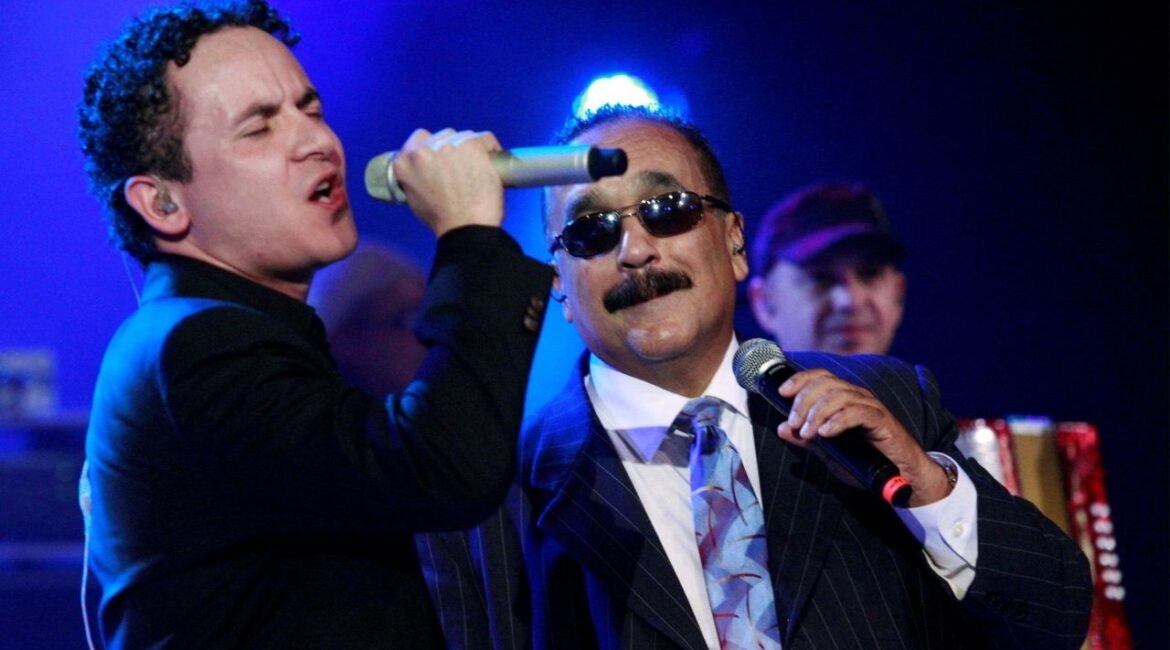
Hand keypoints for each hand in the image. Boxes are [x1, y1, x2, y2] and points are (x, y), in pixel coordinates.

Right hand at [391, 128, 504, 236]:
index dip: (434, 148)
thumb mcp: (415, 198)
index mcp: (404, 162)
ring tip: (477, 170)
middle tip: (461, 169)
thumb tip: (425, 170)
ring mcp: (448, 146)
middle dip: (452, 149)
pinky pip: (485, 138)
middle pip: (442, 136)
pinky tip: (492, 163)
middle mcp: (423, 150)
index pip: (418, 139)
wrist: (466, 228)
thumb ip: (415, 177)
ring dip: (471, 149)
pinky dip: (491, 148)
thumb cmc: (444, 220)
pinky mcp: (472, 146)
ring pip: (463, 136)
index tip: (443, 157)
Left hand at [776, 368, 952, 505]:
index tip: (781, 392)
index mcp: (844, 398)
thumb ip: (807, 439)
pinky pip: (857, 412)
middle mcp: (857, 396)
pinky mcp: (882, 420)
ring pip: (839, 395)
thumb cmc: (867, 461)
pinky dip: (838, 421)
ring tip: (807, 433)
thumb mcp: (829, 451)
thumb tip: (781, 429)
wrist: (902, 477)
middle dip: (803, 401)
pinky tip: (825, 433)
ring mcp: (870, 406)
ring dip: (817, 413)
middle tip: (793, 424)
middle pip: (825, 383)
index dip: (800, 380)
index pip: (820, 377)